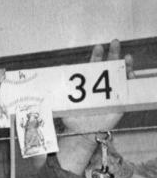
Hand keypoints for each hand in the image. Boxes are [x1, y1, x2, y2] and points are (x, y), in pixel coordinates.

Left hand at [56, 39, 134, 174]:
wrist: (82, 134)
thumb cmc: (72, 120)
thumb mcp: (60, 105)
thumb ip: (53, 94)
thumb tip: (47, 81)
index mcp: (87, 85)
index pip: (92, 67)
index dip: (95, 57)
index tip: (97, 47)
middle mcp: (100, 86)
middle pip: (107, 66)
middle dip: (111, 54)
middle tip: (113, 43)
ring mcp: (111, 92)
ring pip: (119, 74)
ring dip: (123, 63)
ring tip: (126, 55)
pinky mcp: (119, 101)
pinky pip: (127, 88)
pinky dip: (130, 79)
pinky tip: (131, 72)